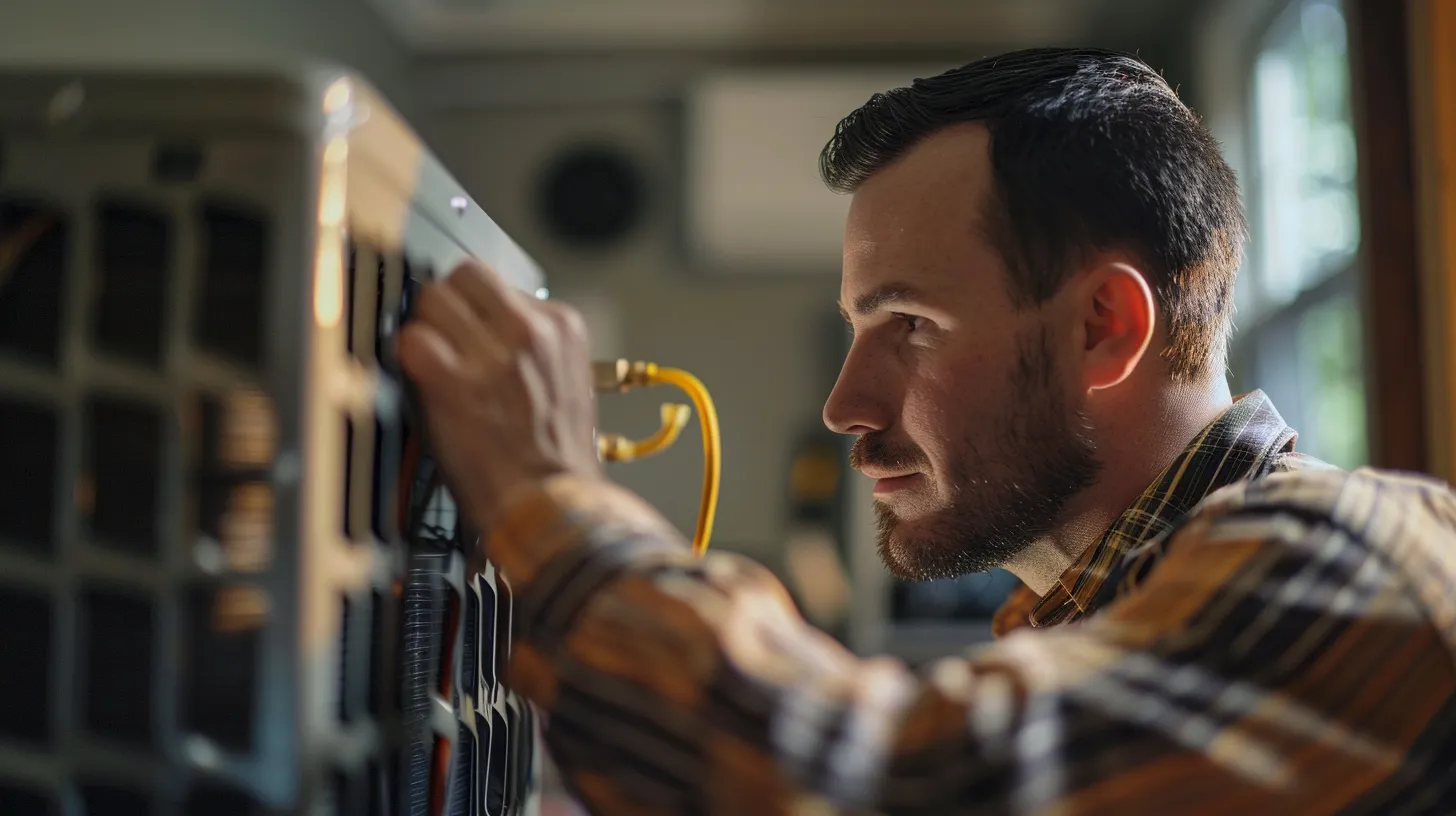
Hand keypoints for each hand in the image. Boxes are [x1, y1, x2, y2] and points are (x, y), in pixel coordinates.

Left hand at [396, 259, 599, 531]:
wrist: (554, 508)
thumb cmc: (559, 462)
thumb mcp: (568, 385)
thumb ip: (535, 350)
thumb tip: (492, 334)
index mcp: (563, 327)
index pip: (501, 284)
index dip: (478, 310)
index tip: (471, 333)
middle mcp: (529, 331)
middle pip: (466, 276)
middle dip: (448, 303)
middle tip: (442, 337)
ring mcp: (491, 353)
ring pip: (433, 299)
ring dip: (425, 328)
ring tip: (431, 363)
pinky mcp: (453, 380)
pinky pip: (411, 340)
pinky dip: (407, 358)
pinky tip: (419, 381)